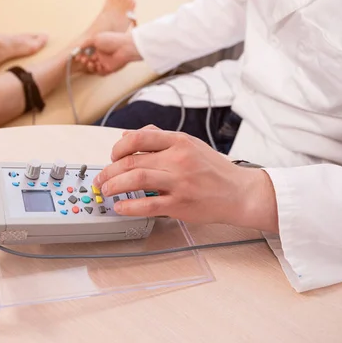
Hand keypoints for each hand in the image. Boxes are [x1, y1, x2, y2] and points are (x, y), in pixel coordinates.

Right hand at [78, 32, 140, 74]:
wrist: (124, 47)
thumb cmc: (111, 40)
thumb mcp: (96, 38)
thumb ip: (86, 43)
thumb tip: (79, 48)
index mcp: (98, 47)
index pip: (87, 53)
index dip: (81, 55)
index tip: (77, 57)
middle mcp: (101, 55)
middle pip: (89, 61)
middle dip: (84, 61)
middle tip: (83, 60)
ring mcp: (105, 62)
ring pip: (94, 67)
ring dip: (90, 66)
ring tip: (90, 63)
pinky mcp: (109, 69)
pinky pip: (100, 72)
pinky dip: (97, 70)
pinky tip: (98, 65)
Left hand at [93, 126, 278, 232]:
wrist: (240, 192)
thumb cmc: (214, 169)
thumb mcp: (189, 144)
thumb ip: (158, 138)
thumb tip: (127, 135)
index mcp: (178, 141)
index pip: (138, 138)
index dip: (118, 147)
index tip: (112, 156)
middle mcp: (177, 159)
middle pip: (131, 161)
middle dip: (109, 171)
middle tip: (101, 179)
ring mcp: (179, 182)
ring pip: (136, 180)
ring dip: (114, 186)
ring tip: (106, 191)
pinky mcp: (180, 204)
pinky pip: (148, 205)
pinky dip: (129, 206)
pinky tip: (120, 207)